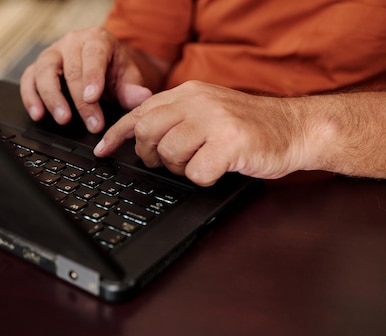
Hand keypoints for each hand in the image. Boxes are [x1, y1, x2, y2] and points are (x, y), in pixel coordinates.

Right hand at [20, 26, 152, 132]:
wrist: (101, 66)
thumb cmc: (113, 70)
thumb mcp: (128, 77)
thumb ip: (133, 89)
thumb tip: (142, 98)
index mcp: (96, 40)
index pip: (93, 55)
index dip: (92, 77)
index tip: (93, 97)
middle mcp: (71, 43)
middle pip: (70, 69)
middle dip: (80, 100)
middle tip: (91, 124)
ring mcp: (52, 54)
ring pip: (44, 71)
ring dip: (51, 98)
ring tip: (63, 119)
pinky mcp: (37, 68)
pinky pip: (28, 80)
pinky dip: (30, 98)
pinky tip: (38, 114)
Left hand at [94, 80, 311, 185]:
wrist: (298, 129)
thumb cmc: (250, 128)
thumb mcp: (209, 113)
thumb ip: (177, 118)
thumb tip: (138, 136)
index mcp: (189, 93)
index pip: (140, 111)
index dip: (117, 133)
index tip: (102, 150)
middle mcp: (199, 101)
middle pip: (147, 132)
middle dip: (151, 155)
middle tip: (167, 162)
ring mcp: (215, 120)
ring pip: (169, 153)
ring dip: (180, 168)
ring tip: (201, 162)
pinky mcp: (230, 142)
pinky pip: (196, 172)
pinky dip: (204, 178)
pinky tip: (219, 168)